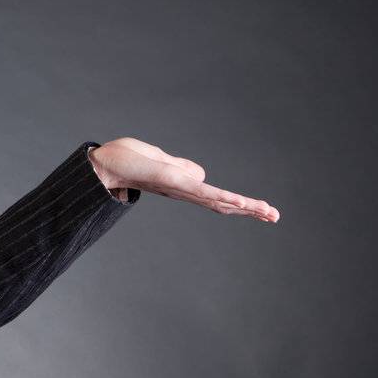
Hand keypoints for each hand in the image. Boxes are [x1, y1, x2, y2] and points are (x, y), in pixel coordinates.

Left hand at [88, 138, 279, 222]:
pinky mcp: (175, 183)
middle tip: (275, 216)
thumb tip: (201, 175)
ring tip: (269, 213)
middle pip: (222, 204)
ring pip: (219, 201)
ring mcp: (180, 189)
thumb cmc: (125, 160)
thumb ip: (181, 168)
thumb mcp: (160, 160)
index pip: (215, 197)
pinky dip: (225, 199)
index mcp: (182, 186)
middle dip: (249, 210)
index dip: (238, 203)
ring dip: (245, 207)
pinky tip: (243, 203)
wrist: (102, 165)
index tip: (260, 208)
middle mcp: (183, 191)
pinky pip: (205, 193)